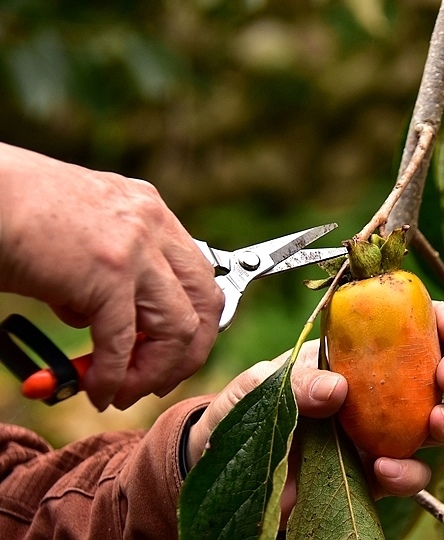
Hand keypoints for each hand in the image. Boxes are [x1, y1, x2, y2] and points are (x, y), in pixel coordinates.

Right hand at [0, 143, 223, 409]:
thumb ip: (106, 276)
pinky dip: (111, 377)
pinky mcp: (107, 273)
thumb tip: (103, 324)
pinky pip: (122, 342)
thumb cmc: (15, 214)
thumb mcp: (82, 240)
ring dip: (154, 373)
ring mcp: (136, 248)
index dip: (193, 324)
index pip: (199, 277)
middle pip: (206, 302)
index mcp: (150, 213)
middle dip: (189, 353)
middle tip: (157, 383)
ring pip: (179, 328)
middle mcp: (154, 225)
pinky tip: (95, 391)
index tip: (170, 356)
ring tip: (123, 394)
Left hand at [186, 301, 443, 522]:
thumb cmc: (247, 411)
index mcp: (359, 352)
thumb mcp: (262, 386)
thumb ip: (297, 382)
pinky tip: (383, 469)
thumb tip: (337, 389)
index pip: (411, 326)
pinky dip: (410, 471)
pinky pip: (414, 473)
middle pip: (442, 371)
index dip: (440, 320)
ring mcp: (386, 431)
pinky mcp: (381, 474)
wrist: (231, 470)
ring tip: (436, 424)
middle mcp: (383, 389)